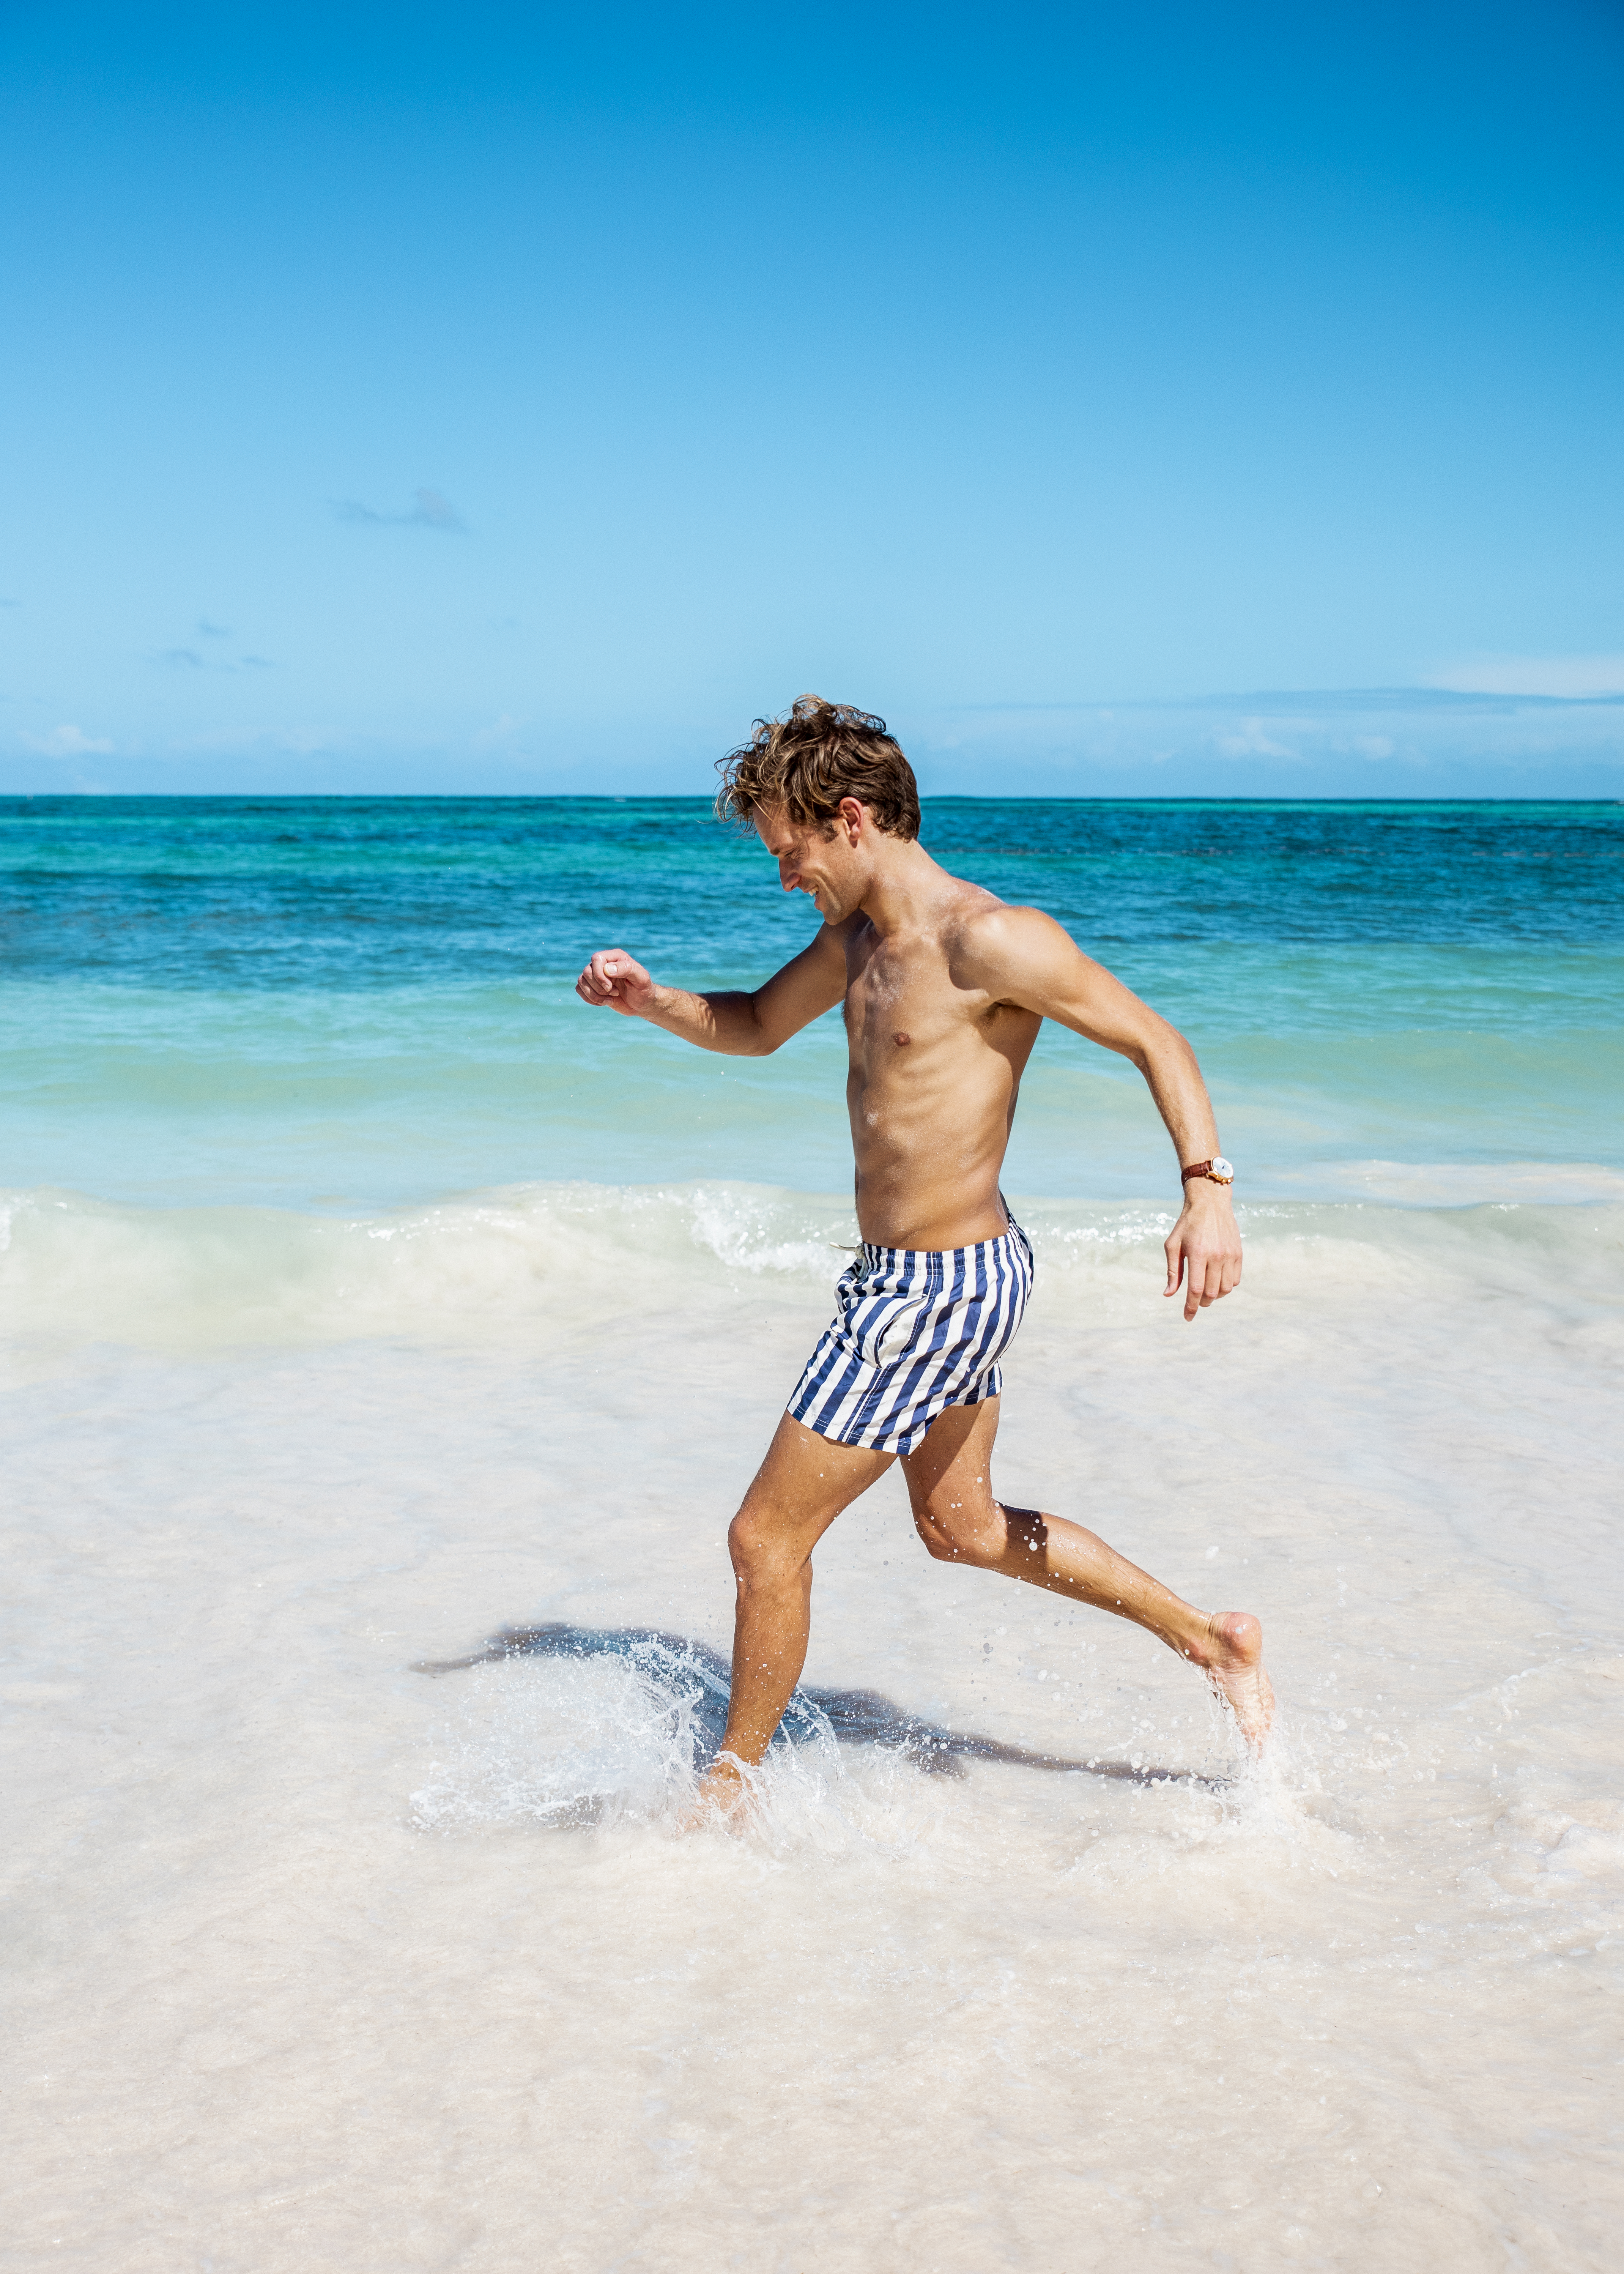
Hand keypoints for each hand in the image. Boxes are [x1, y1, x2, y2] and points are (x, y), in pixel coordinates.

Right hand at [576, 948, 655, 1017]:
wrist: (642, 1003)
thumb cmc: (644, 989)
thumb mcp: (641, 978)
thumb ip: (626, 969)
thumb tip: (607, 969)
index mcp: (615, 957)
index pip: (597, 958)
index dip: (599, 975)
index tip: (610, 987)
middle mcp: (604, 964)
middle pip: (587, 971)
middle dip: (599, 987)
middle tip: (615, 993)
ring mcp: (596, 975)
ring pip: (581, 981)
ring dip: (595, 995)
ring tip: (611, 999)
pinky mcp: (592, 986)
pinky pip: (579, 989)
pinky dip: (590, 999)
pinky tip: (604, 1002)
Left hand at [1163, 1184, 1241, 1322]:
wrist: (1210, 1203)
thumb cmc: (1186, 1224)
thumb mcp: (1172, 1245)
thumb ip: (1172, 1271)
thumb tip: (1168, 1295)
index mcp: (1197, 1253)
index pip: (1196, 1289)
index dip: (1191, 1306)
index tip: (1187, 1317)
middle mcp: (1216, 1255)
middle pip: (1211, 1292)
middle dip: (1202, 1302)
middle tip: (1195, 1301)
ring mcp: (1230, 1254)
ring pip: (1226, 1289)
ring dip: (1214, 1296)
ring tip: (1205, 1291)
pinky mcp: (1239, 1253)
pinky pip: (1236, 1280)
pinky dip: (1226, 1286)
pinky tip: (1216, 1281)